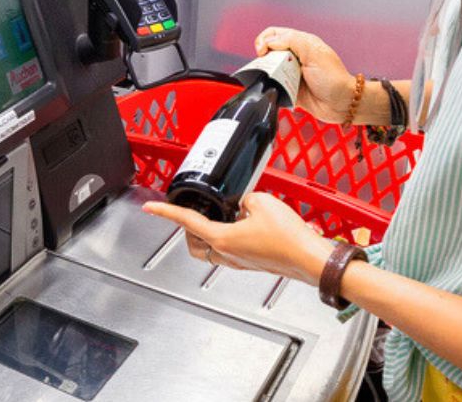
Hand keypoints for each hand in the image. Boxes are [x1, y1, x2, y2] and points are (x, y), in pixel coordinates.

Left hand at [142, 193, 333, 285]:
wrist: (311, 259)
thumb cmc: (288, 237)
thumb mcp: (262, 201)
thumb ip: (244, 199)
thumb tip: (243, 205)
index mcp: (223, 238)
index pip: (187, 222)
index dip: (167, 213)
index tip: (151, 208)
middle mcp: (227, 254)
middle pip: (193, 243)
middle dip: (187, 228)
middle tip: (190, 211)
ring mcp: (240, 262)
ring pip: (211, 249)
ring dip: (207, 234)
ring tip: (217, 216)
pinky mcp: (253, 263)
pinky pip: (230, 251)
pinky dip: (227, 237)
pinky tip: (242, 224)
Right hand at [254, 26, 357, 121]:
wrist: (342, 104)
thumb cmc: (333, 78)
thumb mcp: (314, 53)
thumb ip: (292, 41)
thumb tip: (270, 42)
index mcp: (301, 43)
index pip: (274, 34)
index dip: (264, 40)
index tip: (262, 52)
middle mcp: (294, 57)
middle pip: (268, 51)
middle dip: (264, 59)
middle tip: (269, 67)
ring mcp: (291, 73)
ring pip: (269, 70)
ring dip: (268, 74)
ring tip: (275, 80)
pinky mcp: (289, 89)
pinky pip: (273, 86)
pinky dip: (271, 88)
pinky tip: (277, 90)